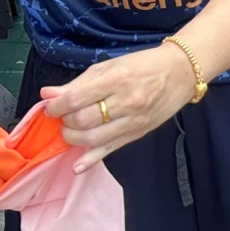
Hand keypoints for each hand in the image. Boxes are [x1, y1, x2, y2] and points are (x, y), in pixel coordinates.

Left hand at [41, 44, 198, 171]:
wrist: (182, 72)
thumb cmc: (144, 65)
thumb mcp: (111, 65)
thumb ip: (79, 83)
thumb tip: (47, 95)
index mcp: (118, 79)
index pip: (76, 99)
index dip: (56, 106)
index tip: (52, 107)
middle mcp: (126, 101)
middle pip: (82, 121)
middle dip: (65, 121)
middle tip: (64, 116)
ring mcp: (133, 120)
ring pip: (92, 138)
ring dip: (73, 138)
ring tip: (72, 129)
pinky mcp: (138, 133)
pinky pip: (110, 149)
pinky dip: (91, 160)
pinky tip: (77, 166)